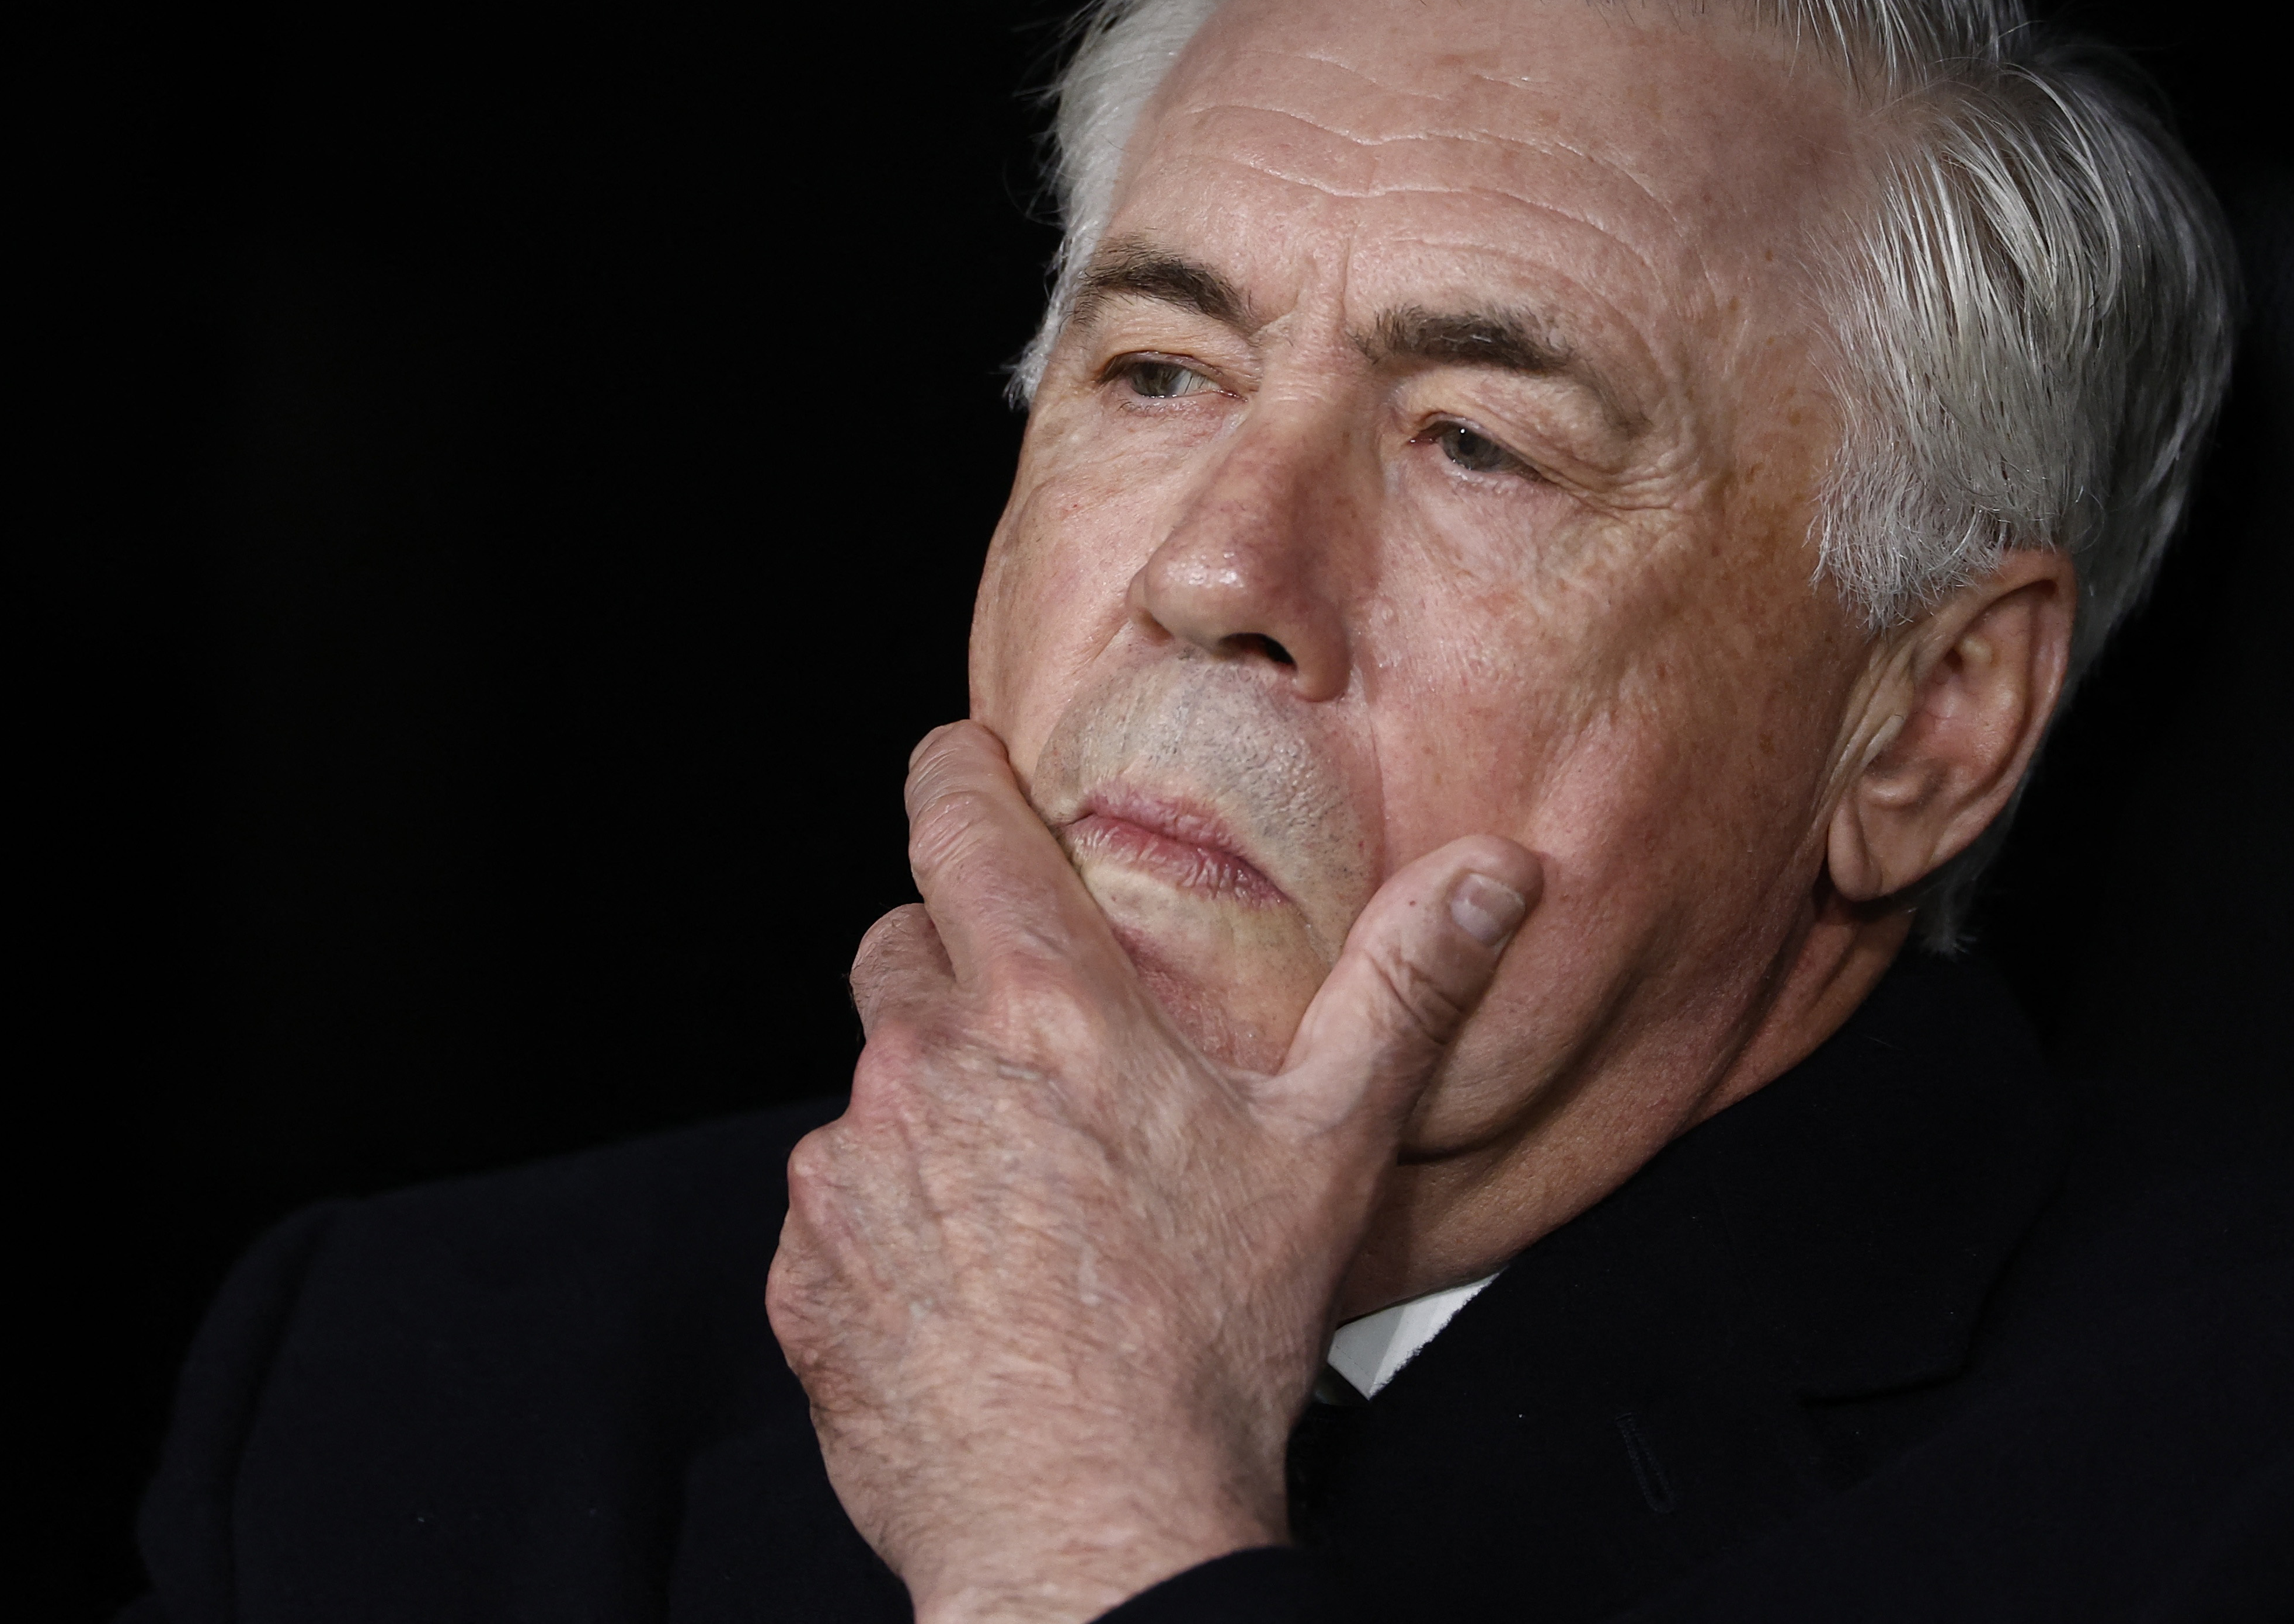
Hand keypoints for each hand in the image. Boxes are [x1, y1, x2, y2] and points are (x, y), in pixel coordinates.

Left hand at [766, 722, 1540, 1623]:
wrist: (1094, 1530)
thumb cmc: (1210, 1347)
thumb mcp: (1330, 1148)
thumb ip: (1404, 989)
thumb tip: (1491, 873)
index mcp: (1046, 1014)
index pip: (959, 829)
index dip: (954, 778)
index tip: (958, 763)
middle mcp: (924, 1071)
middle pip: (902, 950)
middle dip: (957, 969)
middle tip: (1039, 1047)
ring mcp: (848, 1174)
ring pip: (872, 1087)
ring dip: (929, 1111)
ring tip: (1024, 1200)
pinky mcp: (802, 1275)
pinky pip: (834, 1206)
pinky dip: (888, 1222)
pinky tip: (971, 1282)